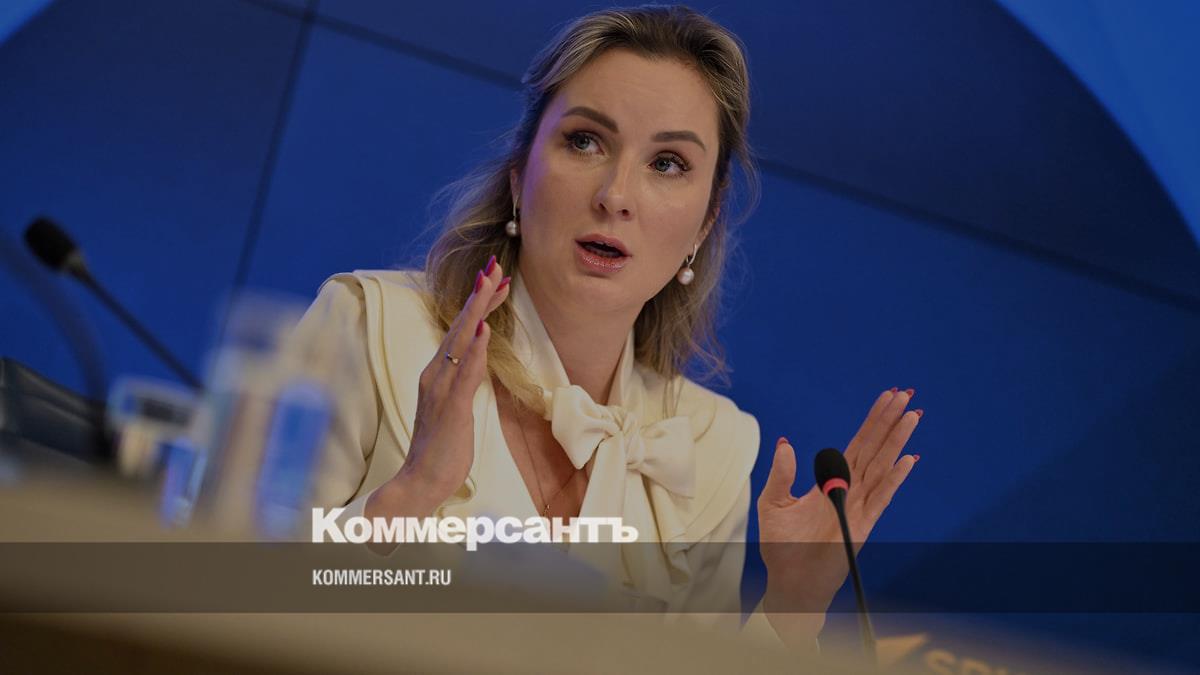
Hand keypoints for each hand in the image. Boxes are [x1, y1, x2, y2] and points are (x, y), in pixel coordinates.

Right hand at [366, 256, 510, 518]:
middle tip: (494, 266)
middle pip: (461, 327)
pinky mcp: (451, 408)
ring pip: (462, 342)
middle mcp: (436, 375)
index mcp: (438, 374)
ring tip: (492, 284)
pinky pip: (465, 374)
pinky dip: (475, 351)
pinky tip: (485, 331)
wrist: (420, 481)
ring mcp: (441, 390)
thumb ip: (465, 379)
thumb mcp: (457, 407)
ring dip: (478, 311)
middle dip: (479, 295)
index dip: (479, 305)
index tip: (495, 280)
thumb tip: (479, 353)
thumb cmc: (441, 448)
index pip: (462, 331)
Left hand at [757, 388, 921, 646]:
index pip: (856, 444)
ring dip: (896, 441)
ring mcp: (858, 507)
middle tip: (907, 394)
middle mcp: (849, 490)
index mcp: (831, 481)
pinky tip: (908, 459)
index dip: (872, 421)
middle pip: (874, 448)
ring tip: (912, 416)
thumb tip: (786, 442)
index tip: (887, 397)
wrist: (790, 583)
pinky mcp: (862, 526)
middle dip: (889, 421)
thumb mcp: (773, 503)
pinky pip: (881, 497)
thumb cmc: (781, 546)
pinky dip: (894, 478)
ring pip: (881, 465)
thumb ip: (782, 474)